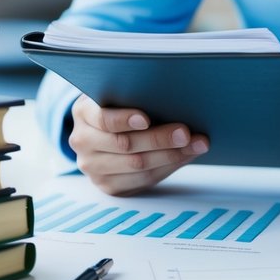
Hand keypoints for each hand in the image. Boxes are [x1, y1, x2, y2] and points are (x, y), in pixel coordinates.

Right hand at [68, 95, 208, 195]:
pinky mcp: (107, 185)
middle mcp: (83, 141)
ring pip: (137, 165)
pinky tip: (186, 156)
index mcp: (83, 112)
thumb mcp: (119, 94)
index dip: (124, 120)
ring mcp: (92, 167)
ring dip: (171, 155)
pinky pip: (142, 180)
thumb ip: (137, 95)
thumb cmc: (119, 104)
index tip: (146, 119)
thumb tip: (179, 99)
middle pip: (124, 144)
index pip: (103, 118)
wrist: (102, 130)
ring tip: (196, 145)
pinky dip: (168, 167)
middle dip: (159, 139)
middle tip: (186, 132)